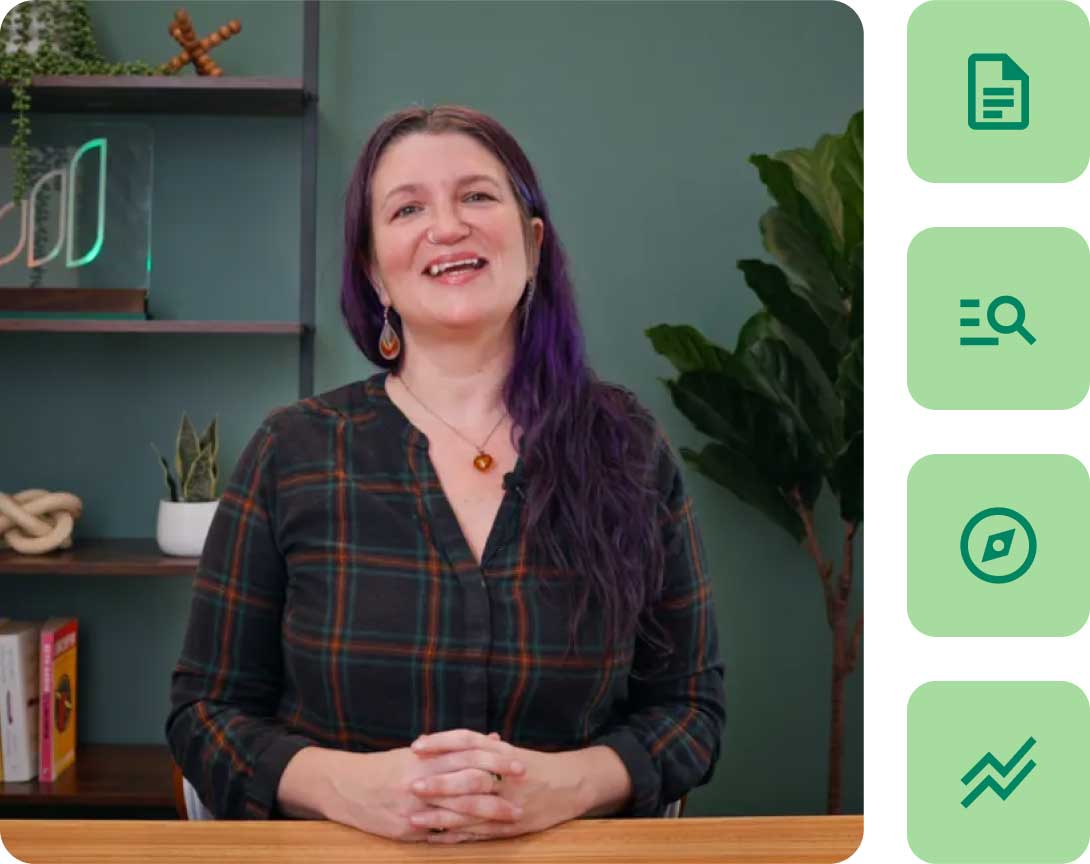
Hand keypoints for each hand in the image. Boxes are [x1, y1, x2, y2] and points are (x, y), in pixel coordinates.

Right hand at [323, 738, 525, 842]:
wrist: (345, 787)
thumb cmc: (386, 767)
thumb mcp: (419, 751)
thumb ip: (455, 746)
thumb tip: (492, 738)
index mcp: (425, 757)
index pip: (468, 754)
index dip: (495, 758)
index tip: (519, 762)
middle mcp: (422, 779)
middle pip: (469, 780)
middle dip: (499, 784)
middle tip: (525, 786)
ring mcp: (415, 806)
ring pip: (460, 810)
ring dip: (490, 813)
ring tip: (514, 815)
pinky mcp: (407, 830)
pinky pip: (441, 832)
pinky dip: (465, 832)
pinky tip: (486, 834)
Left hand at [406, 729, 588, 843]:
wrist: (570, 785)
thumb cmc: (533, 766)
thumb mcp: (509, 751)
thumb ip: (479, 748)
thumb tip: (444, 745)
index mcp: (502, 751)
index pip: (468, 740)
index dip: (441, 742)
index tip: (416, 746)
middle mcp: (504, 774)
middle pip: (468, 776)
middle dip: (439, 783)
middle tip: (412, 785)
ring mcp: (508, 802)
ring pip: (472, 809)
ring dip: (441, 815)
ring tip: (414, 819)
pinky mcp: (512, 825)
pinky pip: (480, 832)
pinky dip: (456, 836)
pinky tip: (435, 838)